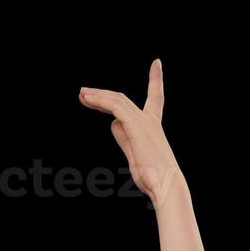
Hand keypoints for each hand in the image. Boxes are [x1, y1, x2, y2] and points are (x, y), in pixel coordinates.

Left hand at [78, 57, 186, 207]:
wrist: (166, 186)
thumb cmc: (154, 177)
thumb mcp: (135, 154)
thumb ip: (124, 138)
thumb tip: (114, 124)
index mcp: (153, 127)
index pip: (155, 98)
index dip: (155, 80)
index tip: (156, 64)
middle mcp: (150, 120)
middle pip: (123, 100)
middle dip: (104, 94)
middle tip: (85, 92)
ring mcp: (144, 122)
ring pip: (117, 101)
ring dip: (98, 96)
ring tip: (82, 94)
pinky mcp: (136, 126)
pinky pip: (115, 107)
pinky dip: (101, 101)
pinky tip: (88, 99)